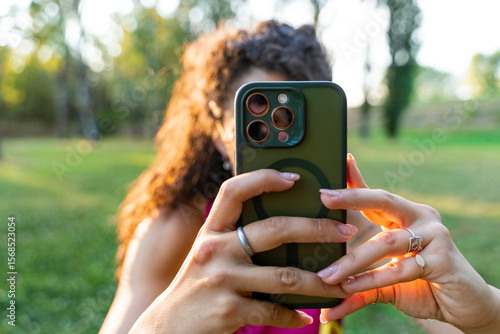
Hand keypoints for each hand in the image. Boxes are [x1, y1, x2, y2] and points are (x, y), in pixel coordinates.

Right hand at [129, 169, 355, 333]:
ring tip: (342, 283)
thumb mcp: (207, 255)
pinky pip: (274, 309)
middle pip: (275, 229)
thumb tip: (283, 228)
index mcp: (210, 231)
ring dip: (320, 281)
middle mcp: (214, 249)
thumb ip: (234, 239)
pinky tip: (307, 316)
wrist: (167, 328)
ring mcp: (222, 279)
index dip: (264, 179)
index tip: (294, 178)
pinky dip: (294, 314)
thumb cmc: (195, 286)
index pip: (234, 191)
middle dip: (316, 228)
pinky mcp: (229, 310)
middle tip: (345, 231)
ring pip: (285, 275)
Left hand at [317, 155, 499, 332]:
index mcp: (407, 216)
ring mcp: (435, 236)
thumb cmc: (422, 286)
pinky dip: (373, 279)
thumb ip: (358, 274)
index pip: (376, 197)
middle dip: (353, 197)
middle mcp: (421, 218)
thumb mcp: (385, 276)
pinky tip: (350, 287)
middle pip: (384, 200)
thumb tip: (323, 285)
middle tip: (325, 196)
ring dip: (353, 261)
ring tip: (328, 275)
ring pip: (386, 242)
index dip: (355, 182)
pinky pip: (400, 268)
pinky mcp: (443, 259)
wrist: (463, 307)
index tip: (339, 162)